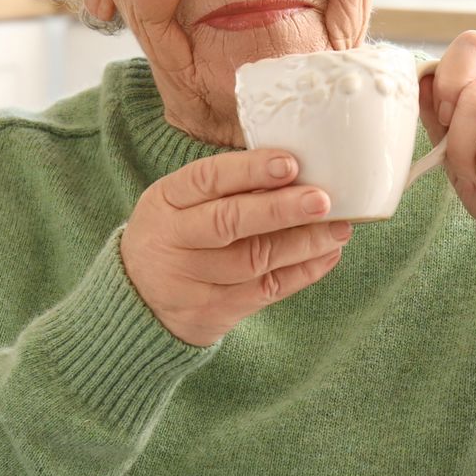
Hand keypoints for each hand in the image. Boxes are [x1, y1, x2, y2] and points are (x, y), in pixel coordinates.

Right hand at [120, 150, 351, 346]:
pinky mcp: (213, 313)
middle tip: (323, 199)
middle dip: (281, 210)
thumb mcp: (180, 203)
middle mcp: (175, 240)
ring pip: (255, 260)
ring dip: (304, 242)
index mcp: (166, 200)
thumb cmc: (176, 235)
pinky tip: (328, 254)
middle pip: (229, 222)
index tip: (291, 163)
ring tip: (339, 226)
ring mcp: (192, 280)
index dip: (250, 170)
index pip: (207, 179)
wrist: (136, 302)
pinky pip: (266, 291)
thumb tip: (298, 167)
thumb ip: (226, 187)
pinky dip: (303, 272)